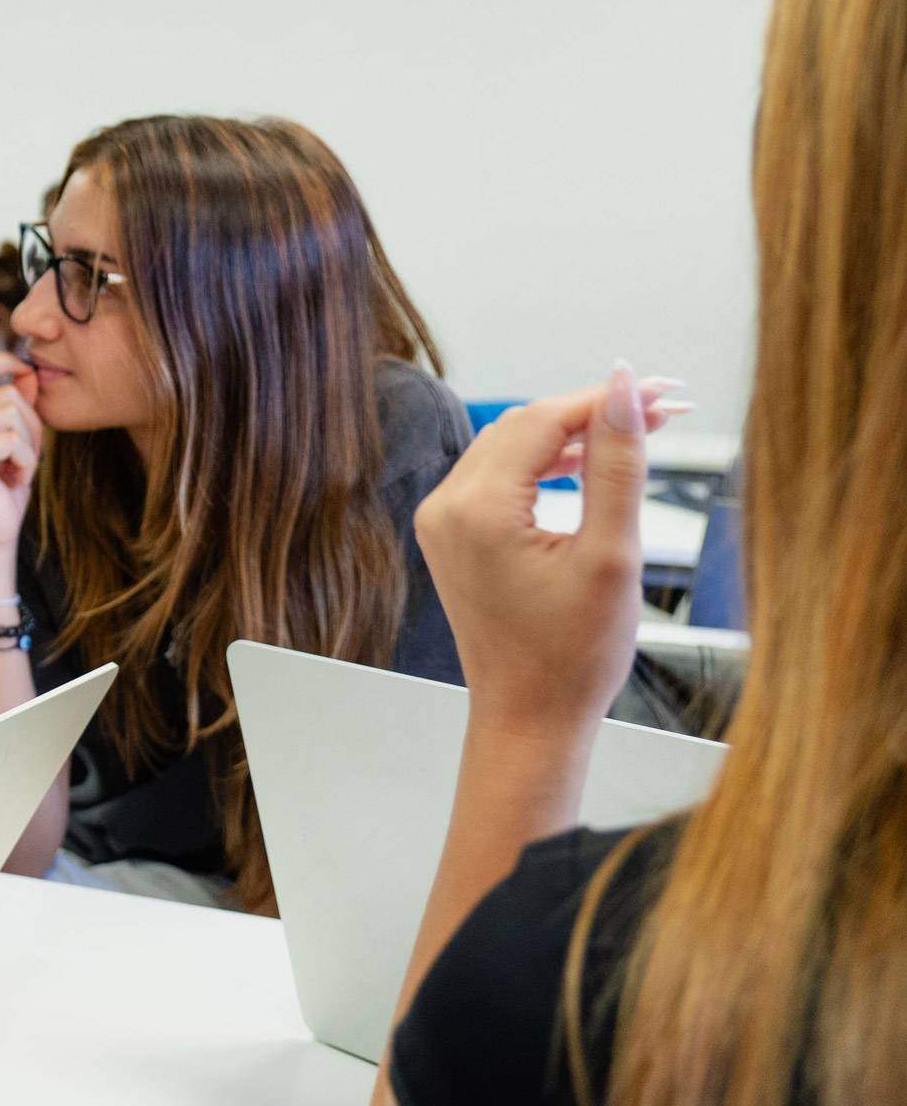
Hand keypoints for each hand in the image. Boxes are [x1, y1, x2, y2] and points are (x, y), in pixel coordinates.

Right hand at [0, 354, 42, 552]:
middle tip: (24, 455)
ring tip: (18, 467)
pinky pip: (13, 440)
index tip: (24, 367)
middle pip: (8, 395)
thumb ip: (20, 405)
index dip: (1, 360)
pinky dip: (26, 461)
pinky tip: (15, 477)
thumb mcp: (17, 438)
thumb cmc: (5, 484)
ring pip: (12, 414)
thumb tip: (29, 370)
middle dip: (31, 424)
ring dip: (29, 445)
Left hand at [413, 363, 675, 737]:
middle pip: (523, 426)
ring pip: (510, 447)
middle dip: (592, 412)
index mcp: (476, 509)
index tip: (664, 392)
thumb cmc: (574, 655)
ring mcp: (441, 521)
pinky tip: (591, 464)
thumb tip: (620, 387)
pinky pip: (498, 477)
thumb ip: (618, 465)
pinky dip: (545, 464)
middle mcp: (445, 506)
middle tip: (664, 409)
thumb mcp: (612, 555)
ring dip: (571, 435)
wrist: (530, 719)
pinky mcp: (451, 537)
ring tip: (640, 431)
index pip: (543, 420)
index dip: (605, 399)